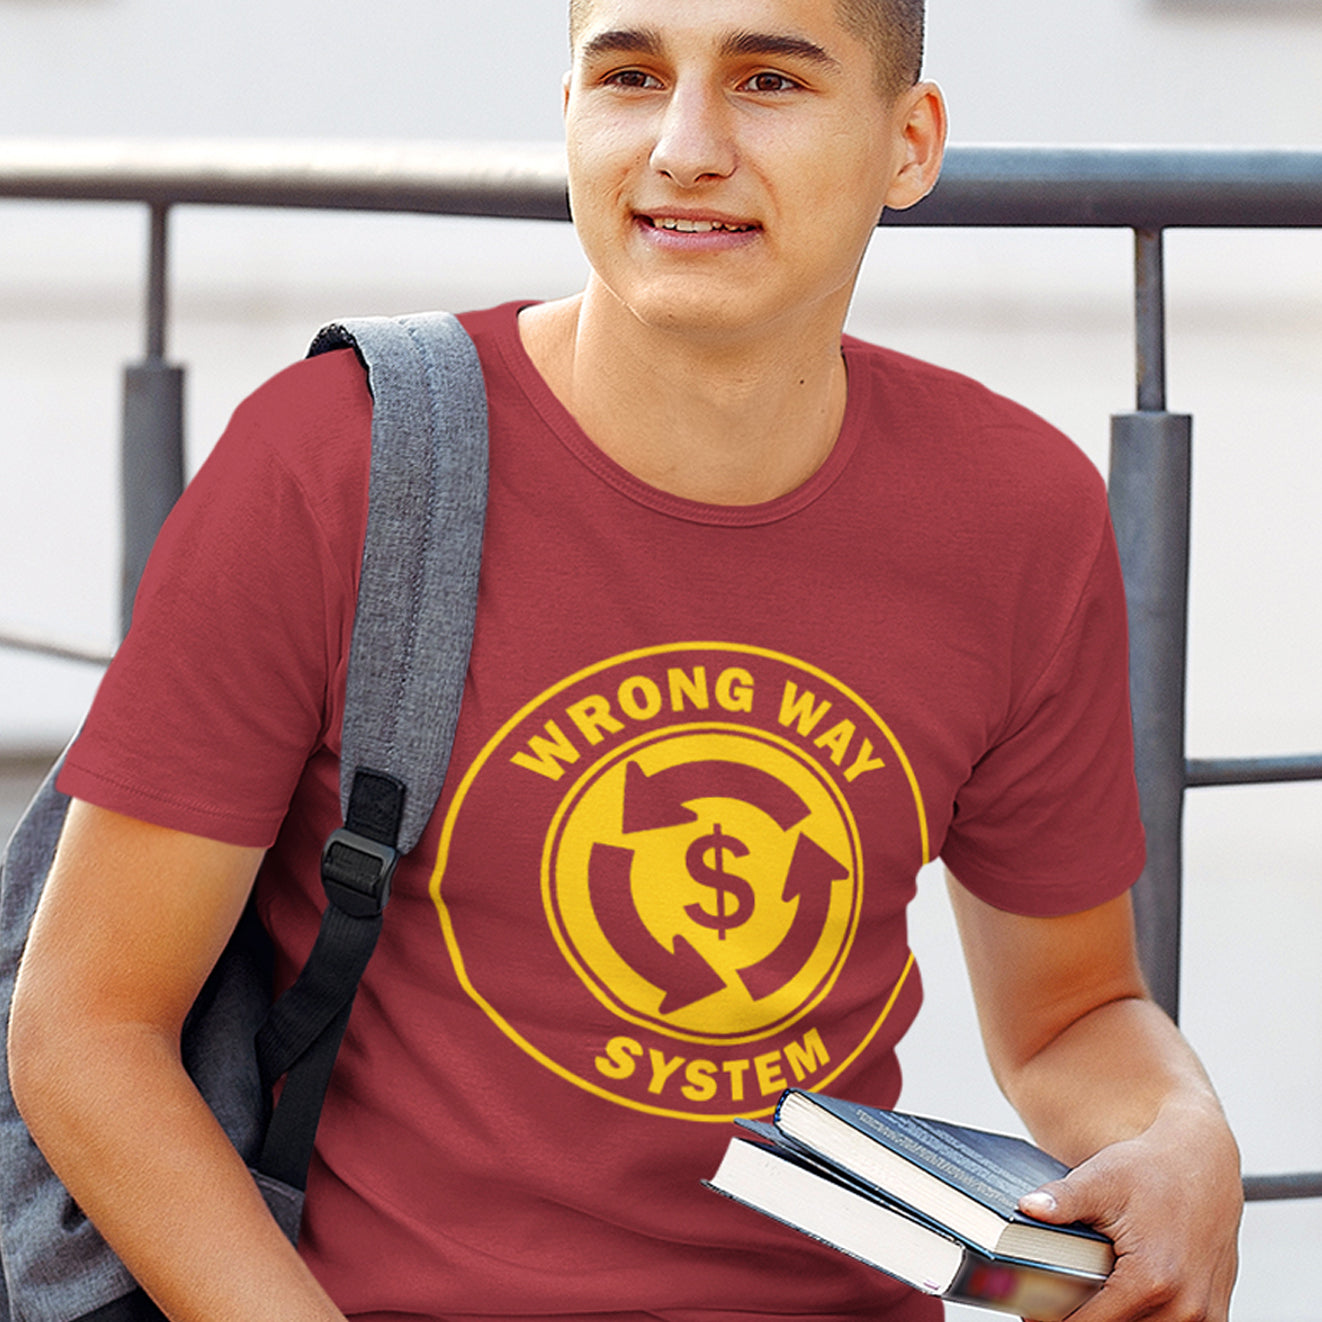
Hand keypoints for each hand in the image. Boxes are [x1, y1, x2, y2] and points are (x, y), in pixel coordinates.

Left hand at [1018, 1102, 1241, 1321]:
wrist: (1205, 1161)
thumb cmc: (1154, 1169)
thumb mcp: (1101, 1179)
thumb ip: (1063, 1200)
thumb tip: (1028, 1207)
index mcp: (1151, 1279)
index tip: (1033, 1313)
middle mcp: (1184, 1307)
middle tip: (1055, 1304)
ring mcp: (1206, 1314)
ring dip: (1118, 1321)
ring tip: (1087, 1302)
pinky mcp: (1216, 1312)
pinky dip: (1149, 1321)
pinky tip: (1124, 1304)